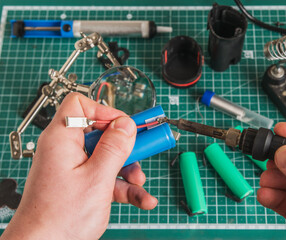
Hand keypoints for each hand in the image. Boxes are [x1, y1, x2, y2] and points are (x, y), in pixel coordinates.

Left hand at [1, 93, 157, 239]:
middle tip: (145, 148)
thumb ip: (114, 148)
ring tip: (140, 183)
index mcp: (62, 139)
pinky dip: (123, 186)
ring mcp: (74, 168)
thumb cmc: (58, 219)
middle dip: (125, 145)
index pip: (80, 105)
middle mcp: (66, 150)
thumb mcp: (97, 178)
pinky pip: (105, 176)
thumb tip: (126, 124)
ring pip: (107, 156)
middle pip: (100, 132)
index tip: (125, 126)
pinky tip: (141, 199)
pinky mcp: (81, 184)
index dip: (104, 110)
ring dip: (128, 169)